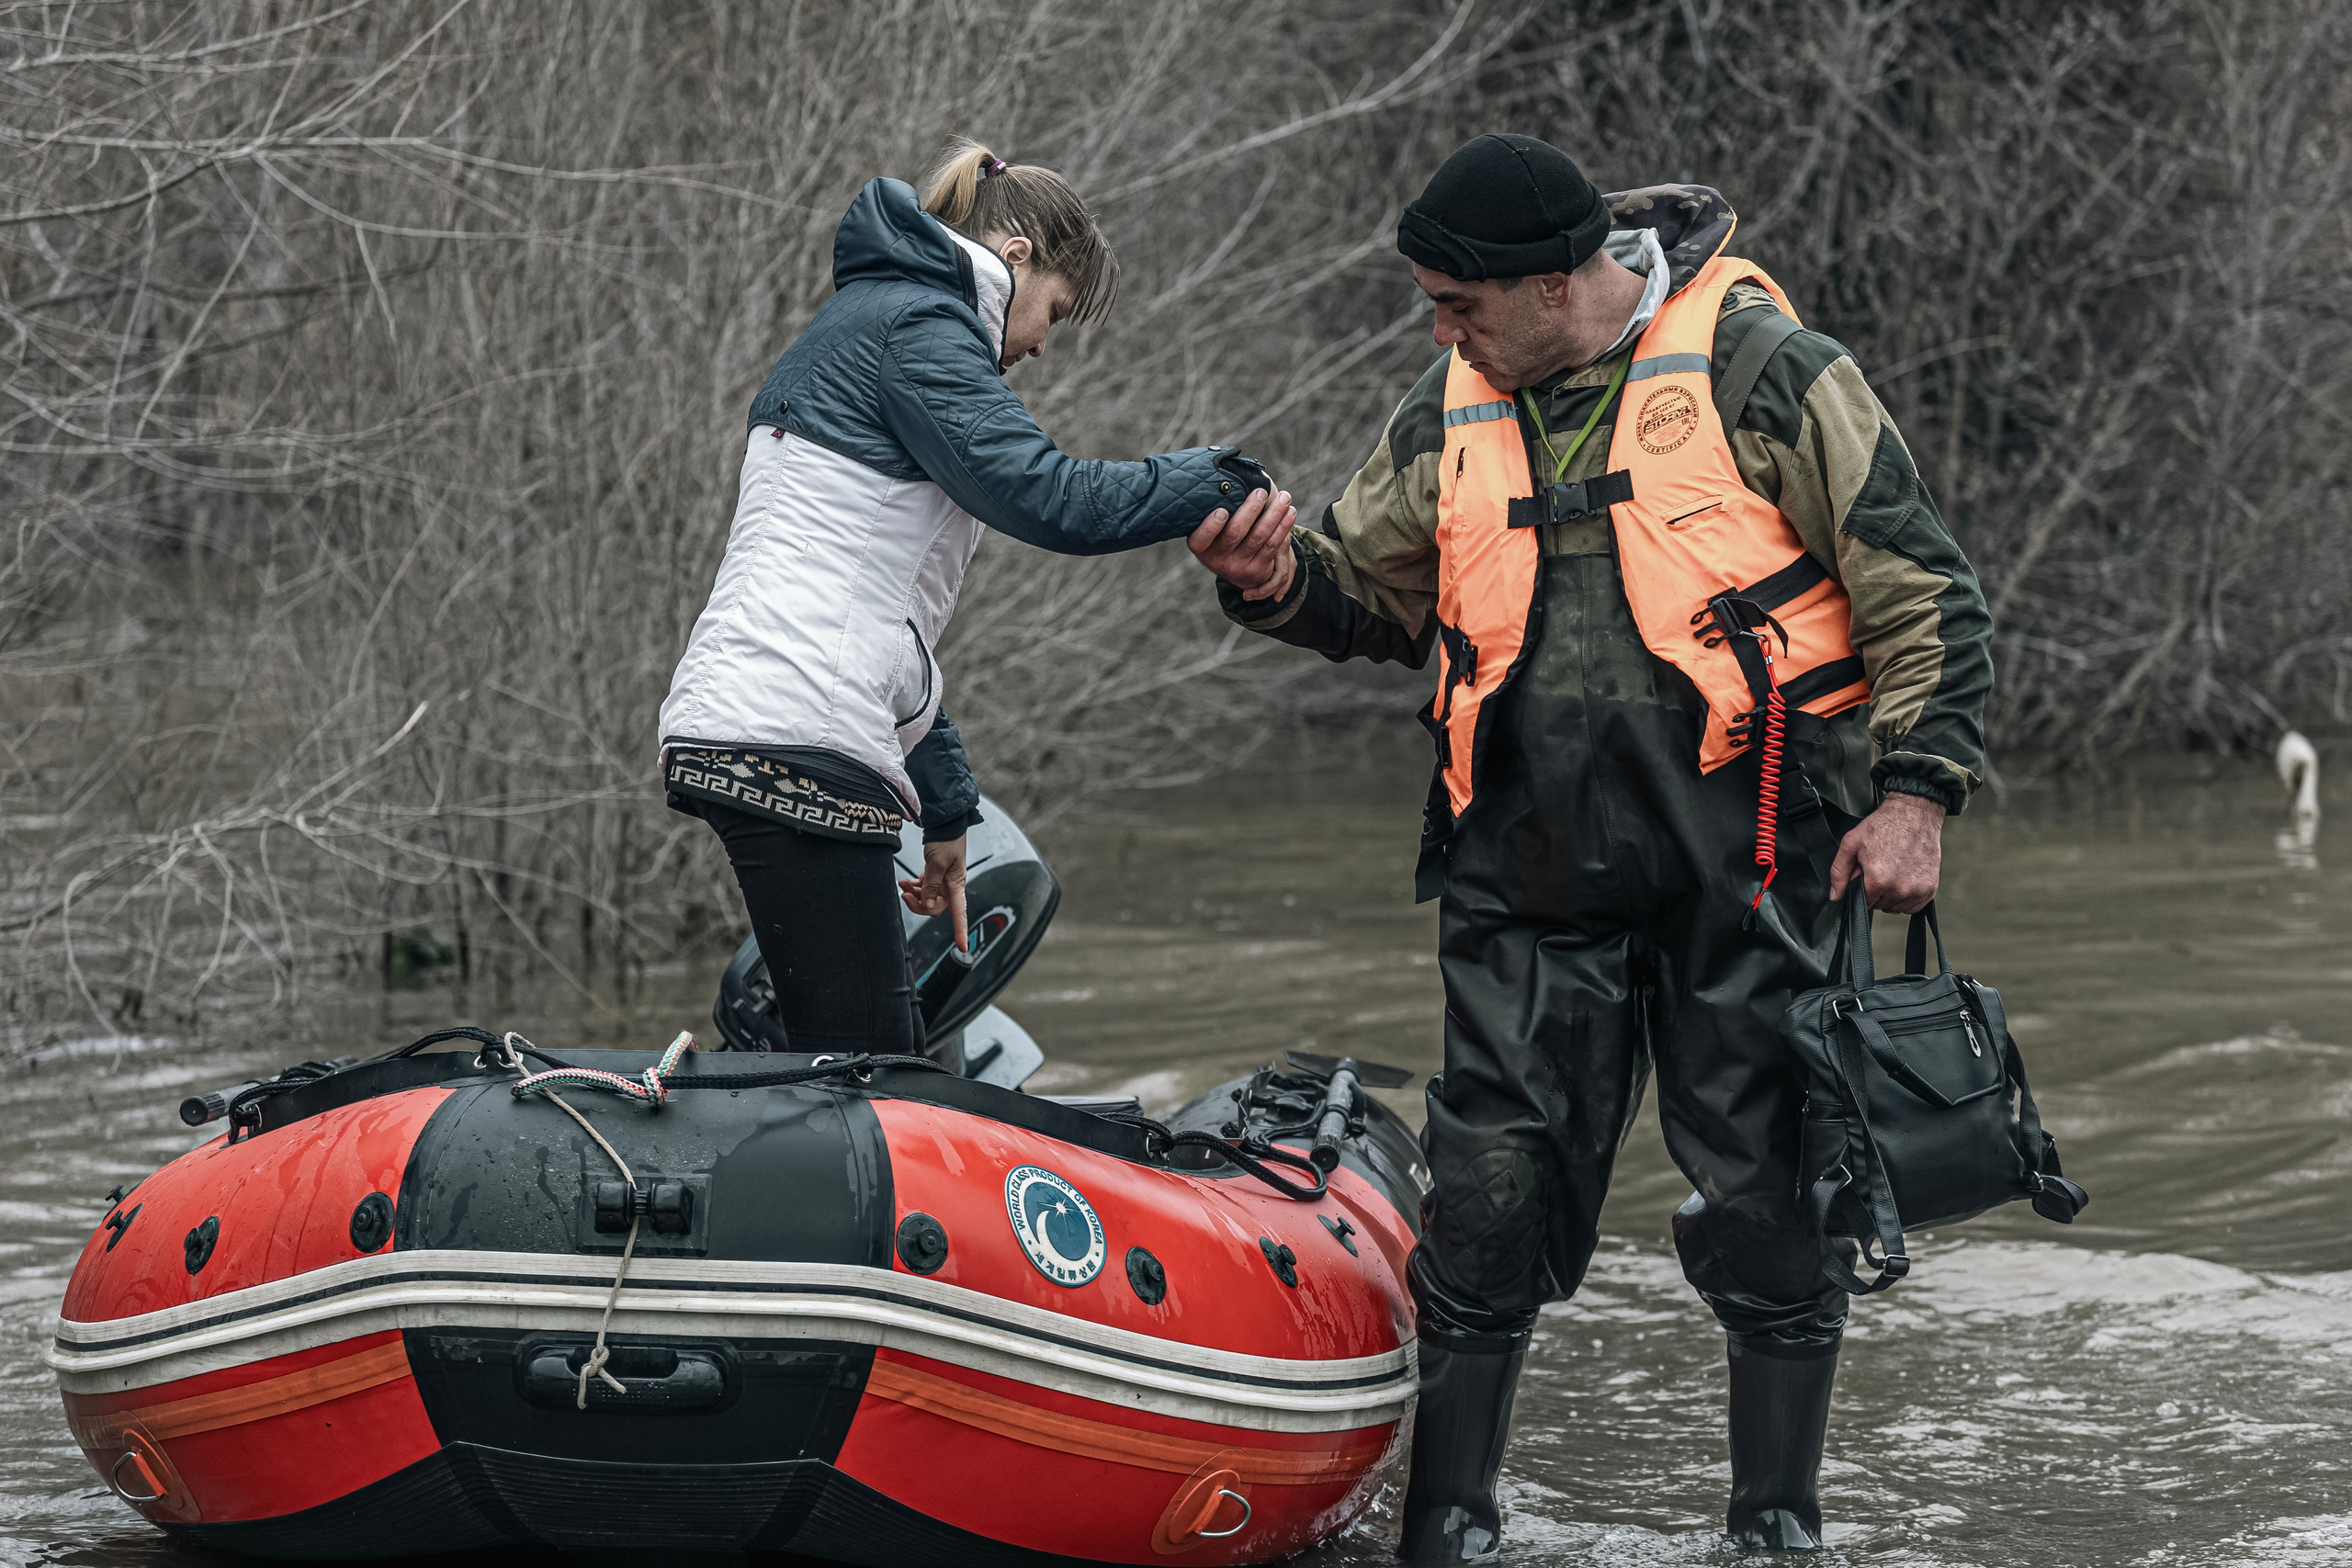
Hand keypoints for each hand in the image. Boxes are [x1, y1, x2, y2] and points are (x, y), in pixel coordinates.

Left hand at [898, 836, 968, 951]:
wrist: (944, 825)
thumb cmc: (946, 841)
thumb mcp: (937, 862)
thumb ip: (932, 885)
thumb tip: (928, 906)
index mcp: (957, 885)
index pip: (960, 913)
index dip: (961, 931)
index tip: (962, 947)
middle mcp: (951, 886)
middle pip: (934, 907)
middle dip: (918, 903)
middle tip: (904, 893)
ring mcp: (942, 881)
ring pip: (927, 898)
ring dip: (913, 894)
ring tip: (902, 883)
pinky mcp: (935, 875)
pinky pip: (924, 888)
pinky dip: (914, 886)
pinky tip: (906, 880)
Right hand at [1187, 485, 1297, 600]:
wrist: (1234, 568)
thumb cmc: (1219, 534)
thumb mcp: (1209, 528)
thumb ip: (1212, 507)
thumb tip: (1230, 470)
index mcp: (1201, 547)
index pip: (1202, 537)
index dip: (1212, 526)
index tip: (1222, 511)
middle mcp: (1218, 559)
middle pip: (1235, 533)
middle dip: (1251, 510)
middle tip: (1261, 492)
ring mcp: (1238, 566)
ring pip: (1259, 537)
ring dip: (1274, 514)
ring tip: (1285, 496)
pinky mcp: (1258, 568)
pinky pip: (1273, 545)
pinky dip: (1283, 527)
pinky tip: (1290, 511)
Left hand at [1829, 792, 1944, 913]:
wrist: (1914, 814)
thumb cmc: (1883, 826)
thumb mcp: (1851, 844)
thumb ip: (1839, 873)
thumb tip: (1835, 897)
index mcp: (1878, 881)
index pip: (1864, 903)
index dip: (1862, 889)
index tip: (1867, 874)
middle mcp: (1900, 889)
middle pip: (1880, 905)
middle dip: (1876, 891)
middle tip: (1880, 868)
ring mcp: (1918, 890)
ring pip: (1896, 907)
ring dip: (1892, 896)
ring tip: (1893, 871)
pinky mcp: (1931, 888)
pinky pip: (1914, 906)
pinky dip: (1908, 897)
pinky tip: (1904, 878)